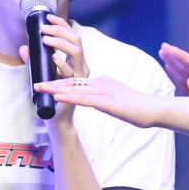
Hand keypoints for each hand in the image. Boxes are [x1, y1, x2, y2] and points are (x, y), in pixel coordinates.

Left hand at [20, 14, 88, 124]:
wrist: (57, 118)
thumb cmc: (52, 95)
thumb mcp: (41, 73)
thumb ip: (34, 61)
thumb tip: (23, 48)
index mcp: (75, 61)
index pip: (72, 36)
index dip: (62, 25)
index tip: (49, 17)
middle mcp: (80, 67)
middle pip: (76, 41)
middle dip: (60, 31)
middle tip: (44, 28)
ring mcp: (78, 77)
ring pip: (76, 53)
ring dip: (60, 43)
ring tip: (45, 40)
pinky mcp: (74, 87)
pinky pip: (69, 73)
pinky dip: (60, 64)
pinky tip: (52, 57)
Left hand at [34, 75, 161, 128]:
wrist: (153, 108)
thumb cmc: (137, 107)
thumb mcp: (117, 99)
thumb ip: (105, 97)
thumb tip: (96, 99)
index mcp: (102, 82)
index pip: (77, 81)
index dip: (60, 81)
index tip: (46, 81)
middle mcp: (99, 84)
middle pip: (71, 82)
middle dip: (52, 82)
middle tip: (35, 82)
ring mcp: (102, 92)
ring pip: (73, 89)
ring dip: (54, 88)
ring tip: (38, 87)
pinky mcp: (105, 102)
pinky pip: (83, 99)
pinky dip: (68, 98)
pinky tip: (56, 97)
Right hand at [158, 43, 188, 100]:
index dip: (182, 56)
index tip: (170, 49)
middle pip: (188, 65)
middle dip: (175, 55)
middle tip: (163, 46)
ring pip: (183, 72)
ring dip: (173, 62)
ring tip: (161, 52)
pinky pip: (182, 81)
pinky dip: (174, 73)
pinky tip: (167, 66)